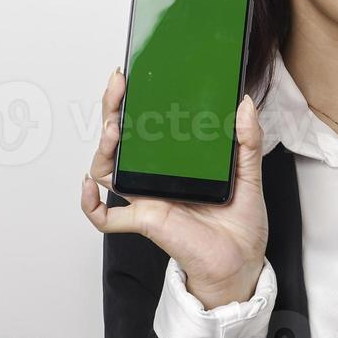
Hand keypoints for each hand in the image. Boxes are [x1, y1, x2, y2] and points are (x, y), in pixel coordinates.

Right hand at [80, 67, 268, 309]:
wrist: (242, 261)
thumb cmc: (240, 223)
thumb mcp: (249, 174)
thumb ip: (248, 140)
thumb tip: (246, 104)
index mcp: (175, 162)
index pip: (146, 126)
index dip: (134, 101)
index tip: (134, 75)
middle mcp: (155, 177)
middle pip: (120, 140)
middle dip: (112, 110)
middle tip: (119, 85)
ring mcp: (146, 198)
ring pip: (107, 169)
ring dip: (104, 147)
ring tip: (113, 128)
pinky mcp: (145, 220)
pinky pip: (106, 217)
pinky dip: (89, 203)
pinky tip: (89, 185)